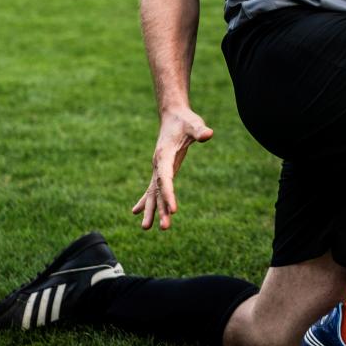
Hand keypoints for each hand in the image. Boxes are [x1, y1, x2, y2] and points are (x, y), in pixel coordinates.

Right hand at [132, 107, 213, 230]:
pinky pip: (152, 188)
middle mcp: (158, 164)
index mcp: (164, 155)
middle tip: (164, 227)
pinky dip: (146, 200)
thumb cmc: (185, 120)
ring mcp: (158, 168)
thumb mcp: (194, 123)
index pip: (165, 178)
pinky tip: (136, 212)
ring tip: (146, 229)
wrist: (173, 116)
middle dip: (161, 209)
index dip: (168, 194)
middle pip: (158, 190)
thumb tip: (208, 134)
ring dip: (152, 210)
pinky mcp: (161, 170)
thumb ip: (200, 130)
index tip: (174, 209)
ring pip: (153, 192)